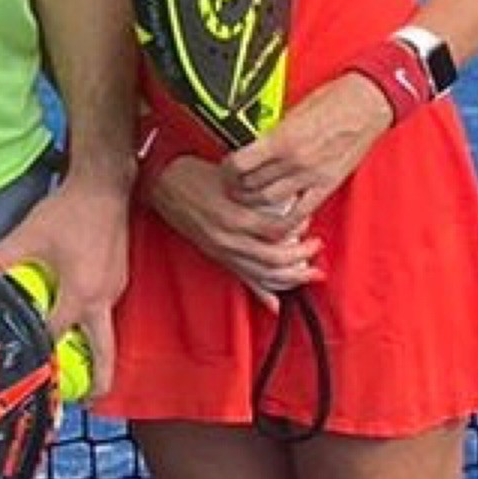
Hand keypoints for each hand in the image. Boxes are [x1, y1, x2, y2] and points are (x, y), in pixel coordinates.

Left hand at [0, 166, 130, 397]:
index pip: (57, 335)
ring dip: (93, 349)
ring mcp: (116, 288)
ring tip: (75, 365)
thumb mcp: (29, 234)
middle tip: (88, 404)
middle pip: (105, 352)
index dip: (41, 353)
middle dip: (99, 381)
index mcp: (81, 294)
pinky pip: (106, 309)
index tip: (30, 370)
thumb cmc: (69, 210)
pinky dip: (93, 322)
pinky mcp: (120, 277)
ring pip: (105, 329)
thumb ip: (2, 258)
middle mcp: (104, 298)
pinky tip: (75, 316)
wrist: (106, 185)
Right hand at [145, 150, 321, 304]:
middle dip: (302, 259)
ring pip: (263, 275)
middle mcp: (228, 239)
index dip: (298, 228)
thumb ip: (257, 189)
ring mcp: (222, 251)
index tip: (309, 222)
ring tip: (309, 274)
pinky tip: (276, 303)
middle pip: (275, 259)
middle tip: (316, 249)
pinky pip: (244, 279)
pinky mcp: (217, 256)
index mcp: (234, 217)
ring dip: (290, 278)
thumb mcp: (229, 175)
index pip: (277, 231)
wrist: (161, 184)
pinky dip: (263, 293)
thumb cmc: (192, 175)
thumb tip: (285, 200)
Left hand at [220, 73, 393, 233]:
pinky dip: (284, 219)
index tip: (226, 168)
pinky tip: (276, 218)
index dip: (227, 169)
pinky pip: (300, 212)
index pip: (240, 163)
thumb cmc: (334, 100)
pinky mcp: (327, 185)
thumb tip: (255, 144)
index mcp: (282, 138)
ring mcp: (311, 175)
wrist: (367, 104)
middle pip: (250, 185)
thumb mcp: (292, 111)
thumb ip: (272, 133)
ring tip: (251, 199)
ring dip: (256, 203)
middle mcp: (294, 160)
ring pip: (269, 201)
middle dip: (237, 187)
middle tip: (233, 186)